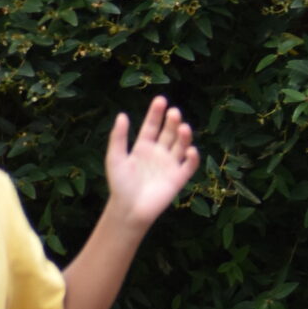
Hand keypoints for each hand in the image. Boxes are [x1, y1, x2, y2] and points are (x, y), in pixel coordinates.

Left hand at [102, 97, 200, 225]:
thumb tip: (123, 115)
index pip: (152, 126)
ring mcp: (170, 164)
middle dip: (172, 122)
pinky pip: (189, 165)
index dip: (156, 113)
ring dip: (184, 136)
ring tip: (183, 127)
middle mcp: (159, 153)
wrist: (129, 208)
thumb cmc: (119, 184)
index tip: (161, 100)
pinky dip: (192, 157)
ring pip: (181, 145)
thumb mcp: (115, 157)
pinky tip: (190, 150)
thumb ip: (119, 137)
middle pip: (169, 133)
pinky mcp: (179, 178)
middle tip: (174, 112)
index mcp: (143, 147)